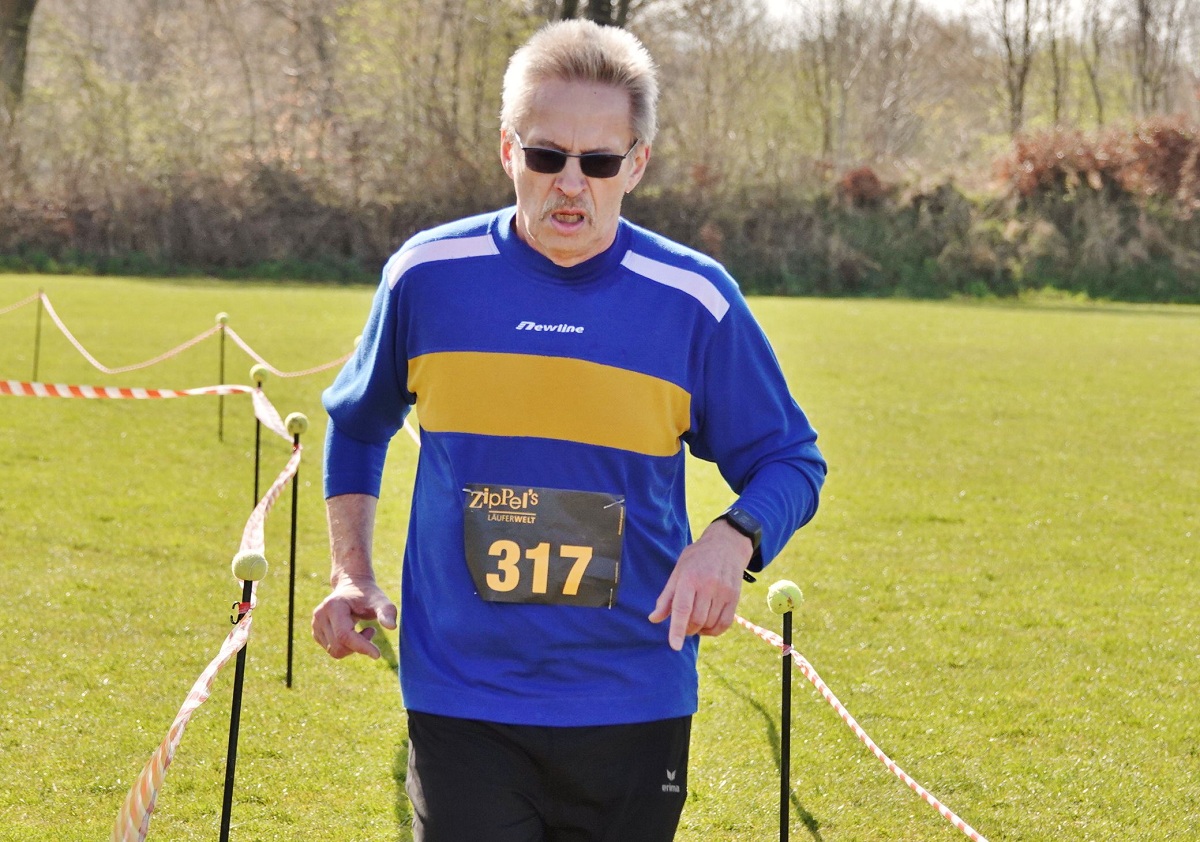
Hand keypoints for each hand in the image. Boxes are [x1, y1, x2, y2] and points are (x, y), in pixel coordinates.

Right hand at [311, 573, 397, 659]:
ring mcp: (315, 624)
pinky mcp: (316, 632)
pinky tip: (352, 632)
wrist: (352, 586)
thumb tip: (392, 627)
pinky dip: (346, 646)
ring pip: (335, 651)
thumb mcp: (380, 600)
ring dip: (353, 647)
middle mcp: (320, 615)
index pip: (345, 635)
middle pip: (339, 647)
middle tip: (371, 631)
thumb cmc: (368, 595)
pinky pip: (332, 650)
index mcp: (333, 606)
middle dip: (358, 646)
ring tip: (362, 630)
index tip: (377, 655)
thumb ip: (387, 612)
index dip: (361, 646)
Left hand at [648, 519, 751, 650]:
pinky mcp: (734, 597)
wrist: (726, 545)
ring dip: (699, 629)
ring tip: (694, 620)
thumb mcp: (678, 572)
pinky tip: (707, 625)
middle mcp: (708, 585)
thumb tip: (653, 619)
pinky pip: (724, 624)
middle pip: (696, 620)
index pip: (682, 608)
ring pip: (710, 623)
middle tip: (683, 624)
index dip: (677, 629)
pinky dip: (713, 630)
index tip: (674, 646)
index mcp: (689, 578)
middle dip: (686, 629)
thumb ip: (666, 597)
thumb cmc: (696, 559)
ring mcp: (724, 592)